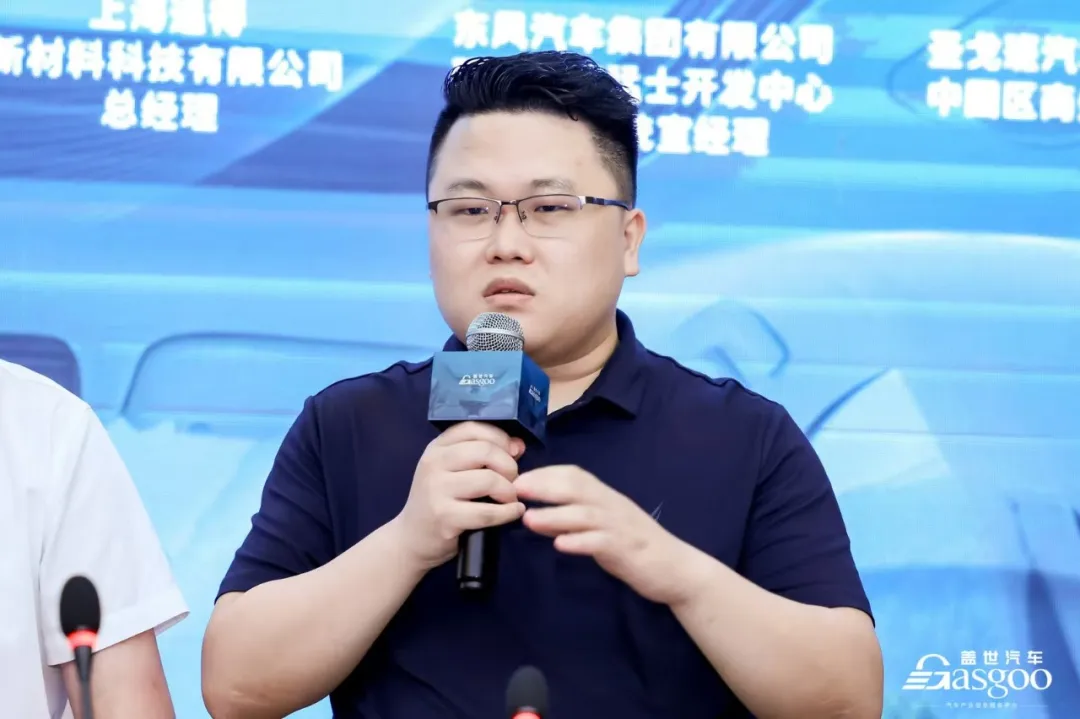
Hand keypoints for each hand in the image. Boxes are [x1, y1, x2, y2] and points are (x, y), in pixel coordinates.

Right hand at [394, 422, 525, 569]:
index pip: (473, 428)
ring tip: (511, 498)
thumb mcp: (452, 471)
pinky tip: (514, 511)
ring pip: (488, 480)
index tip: (514, 452)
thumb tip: (518, 445)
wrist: (411, 538)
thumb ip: (482, 455)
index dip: (500, 438)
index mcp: (436, 448)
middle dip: (509, 465)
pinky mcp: (444, 517)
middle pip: (485, 451)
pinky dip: (508, 512)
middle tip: (513, 480)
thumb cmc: (439, 501)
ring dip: (509, 490)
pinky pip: (487, 512)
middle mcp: (433, 464)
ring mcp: (437, 490)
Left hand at [516, 465, 701, 605]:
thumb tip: (538, 514)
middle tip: (515, 489)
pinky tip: (560, 545)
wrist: (675, 569)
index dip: (546, 474)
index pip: (574, 475)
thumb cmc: (634, 546)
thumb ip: (575, 519)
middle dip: (544, 486)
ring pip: (584, 514)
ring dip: (555, 515)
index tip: (518, 478)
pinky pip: (600, 542)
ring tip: (529, 519)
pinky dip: (579, 542)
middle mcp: (612, 505)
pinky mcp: (626, 549)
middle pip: (576, 488)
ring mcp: (620, 526)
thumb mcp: (603, 526)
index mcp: (606, 497)